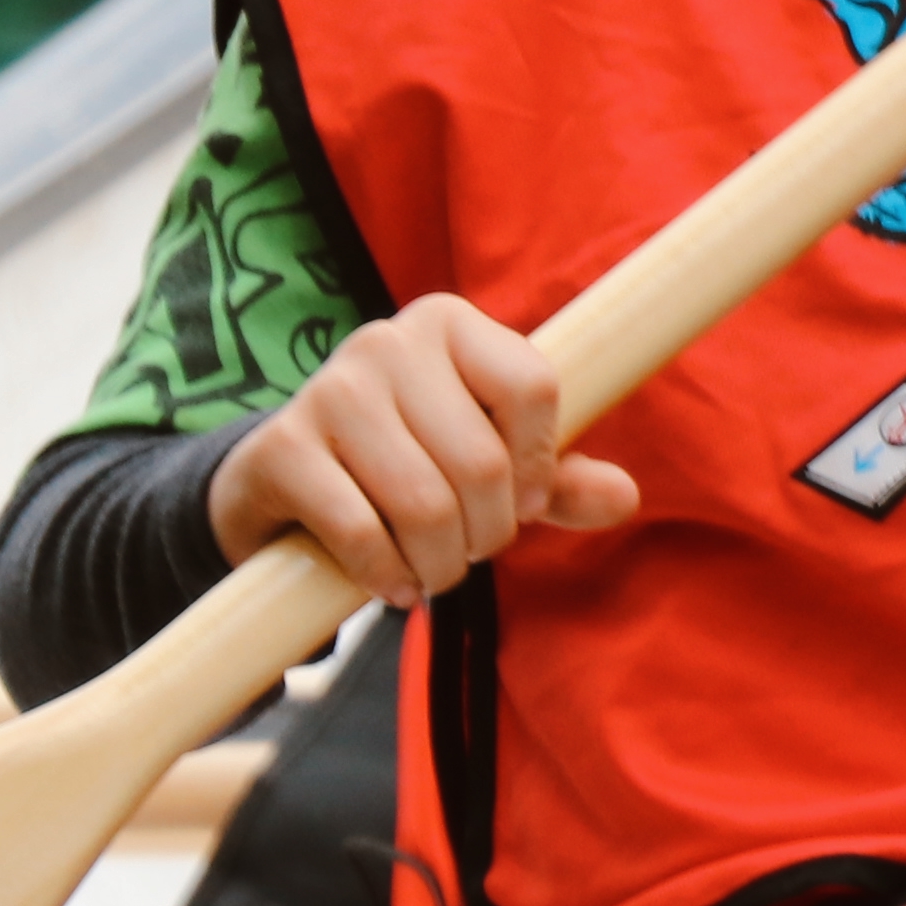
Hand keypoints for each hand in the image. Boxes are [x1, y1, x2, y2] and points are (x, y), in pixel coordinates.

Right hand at [203, 298, 638, 608]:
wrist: (284, 480)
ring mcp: (328, 389)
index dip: (538, 467)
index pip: (533, 386)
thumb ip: (556, 480)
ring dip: (438, 564)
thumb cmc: (409, 463)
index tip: (519, 504)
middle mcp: (388, 341)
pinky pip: (359, 531)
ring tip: (430, 570)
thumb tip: (624, 497)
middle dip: (486, 535)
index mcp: (451, 323)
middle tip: (467, 551)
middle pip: (481, 462)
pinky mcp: (281, 448)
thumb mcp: (491, 464)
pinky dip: (385, 575)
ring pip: (423, 503)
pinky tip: (389, 582)